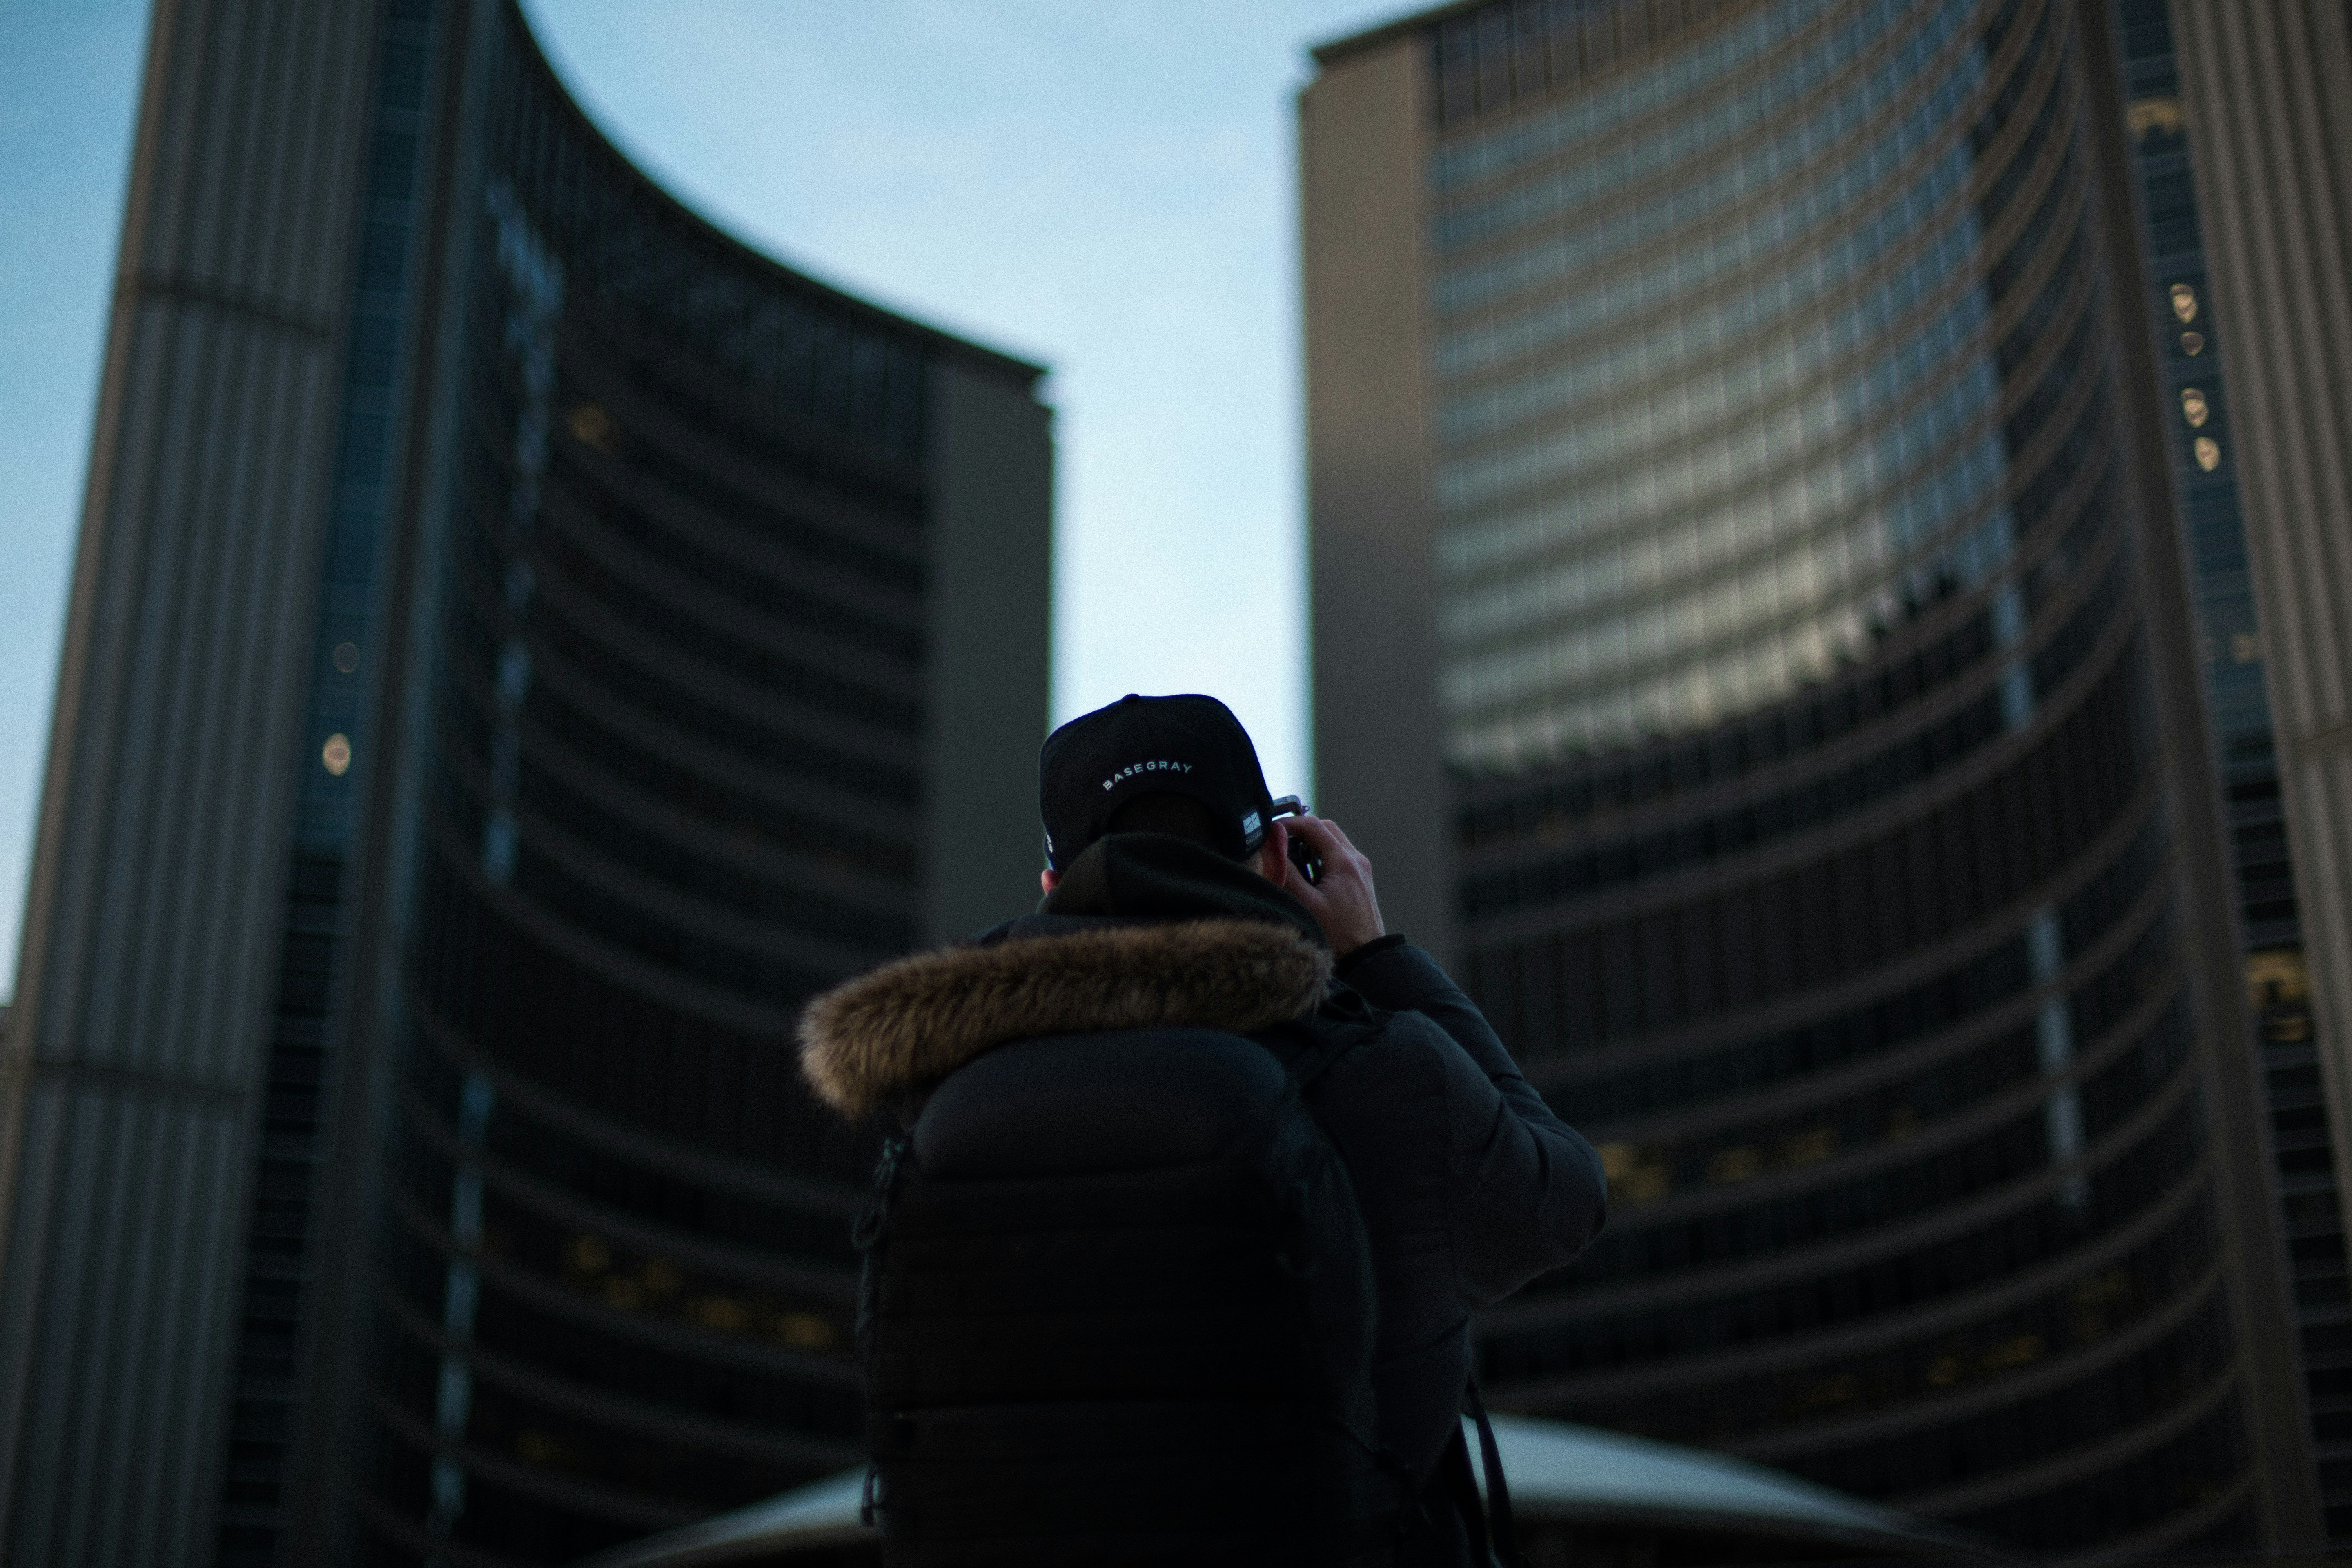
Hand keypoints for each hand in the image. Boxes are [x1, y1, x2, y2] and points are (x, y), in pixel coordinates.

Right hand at [1274, 814, 1383, 959]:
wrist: (1367, 957)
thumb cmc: (1339, 935)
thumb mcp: (1306, 905)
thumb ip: (1288, 874)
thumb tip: (1272, 849)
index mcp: (1344, 863)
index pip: (1313, 826)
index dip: (1288, 824)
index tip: (1270, 832)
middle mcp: (1356, 860)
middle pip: (1325, 828)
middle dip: (1300, 831)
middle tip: (1280, 844)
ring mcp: (1360, 869)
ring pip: (1332, 841)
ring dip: (1311, 844)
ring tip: (1292, 862)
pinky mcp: (1360, 879)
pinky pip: (1339, 856)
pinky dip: (1321, 856)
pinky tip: (1308, 875)